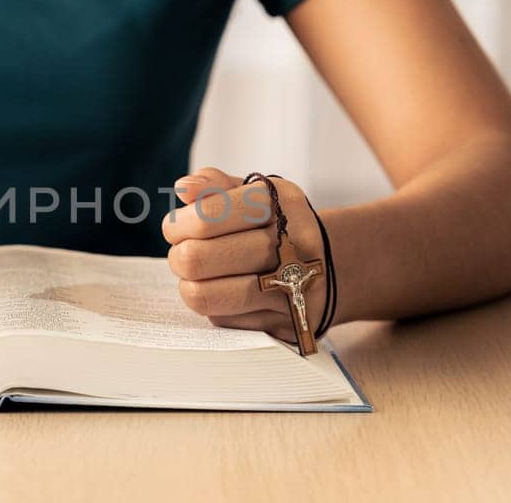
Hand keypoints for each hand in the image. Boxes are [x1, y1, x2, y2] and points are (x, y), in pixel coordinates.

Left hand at [161, 167, 323, 341]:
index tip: (176, 228)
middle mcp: (293, 243)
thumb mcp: (256, 194)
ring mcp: (294, 288)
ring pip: (206, 295)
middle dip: (178, 257)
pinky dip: (216, 307)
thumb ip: (215, 185)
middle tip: (183, 254)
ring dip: (188, 286)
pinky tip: (226, 294)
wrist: (334, 265)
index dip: (177, 225)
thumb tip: (184, 187)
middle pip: (197, 258)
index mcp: (281, 203)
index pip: (206, 216)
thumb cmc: (279, 225)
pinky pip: (225, 321)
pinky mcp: (288, 324)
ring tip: (193, 278)